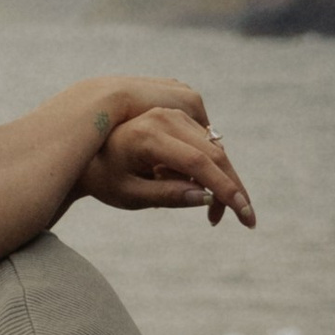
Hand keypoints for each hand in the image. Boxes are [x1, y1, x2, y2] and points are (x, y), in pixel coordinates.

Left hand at [75, 89, 253, 225]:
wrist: (88, 150)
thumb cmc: (105, 177)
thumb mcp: (130, 195)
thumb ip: (167, 196)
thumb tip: (206, 199)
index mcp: (149, 136)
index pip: (197, 163)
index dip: (223, 188)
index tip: (243, 213)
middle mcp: (165, 118)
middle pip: (213, 154)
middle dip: (233, 188)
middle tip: (247, 219)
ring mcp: (173, 115)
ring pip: (214, 151)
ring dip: (222, 183)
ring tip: (214, 216)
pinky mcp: (179, 118)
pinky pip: (205, 146)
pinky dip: (210, 171)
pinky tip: (197, 192)